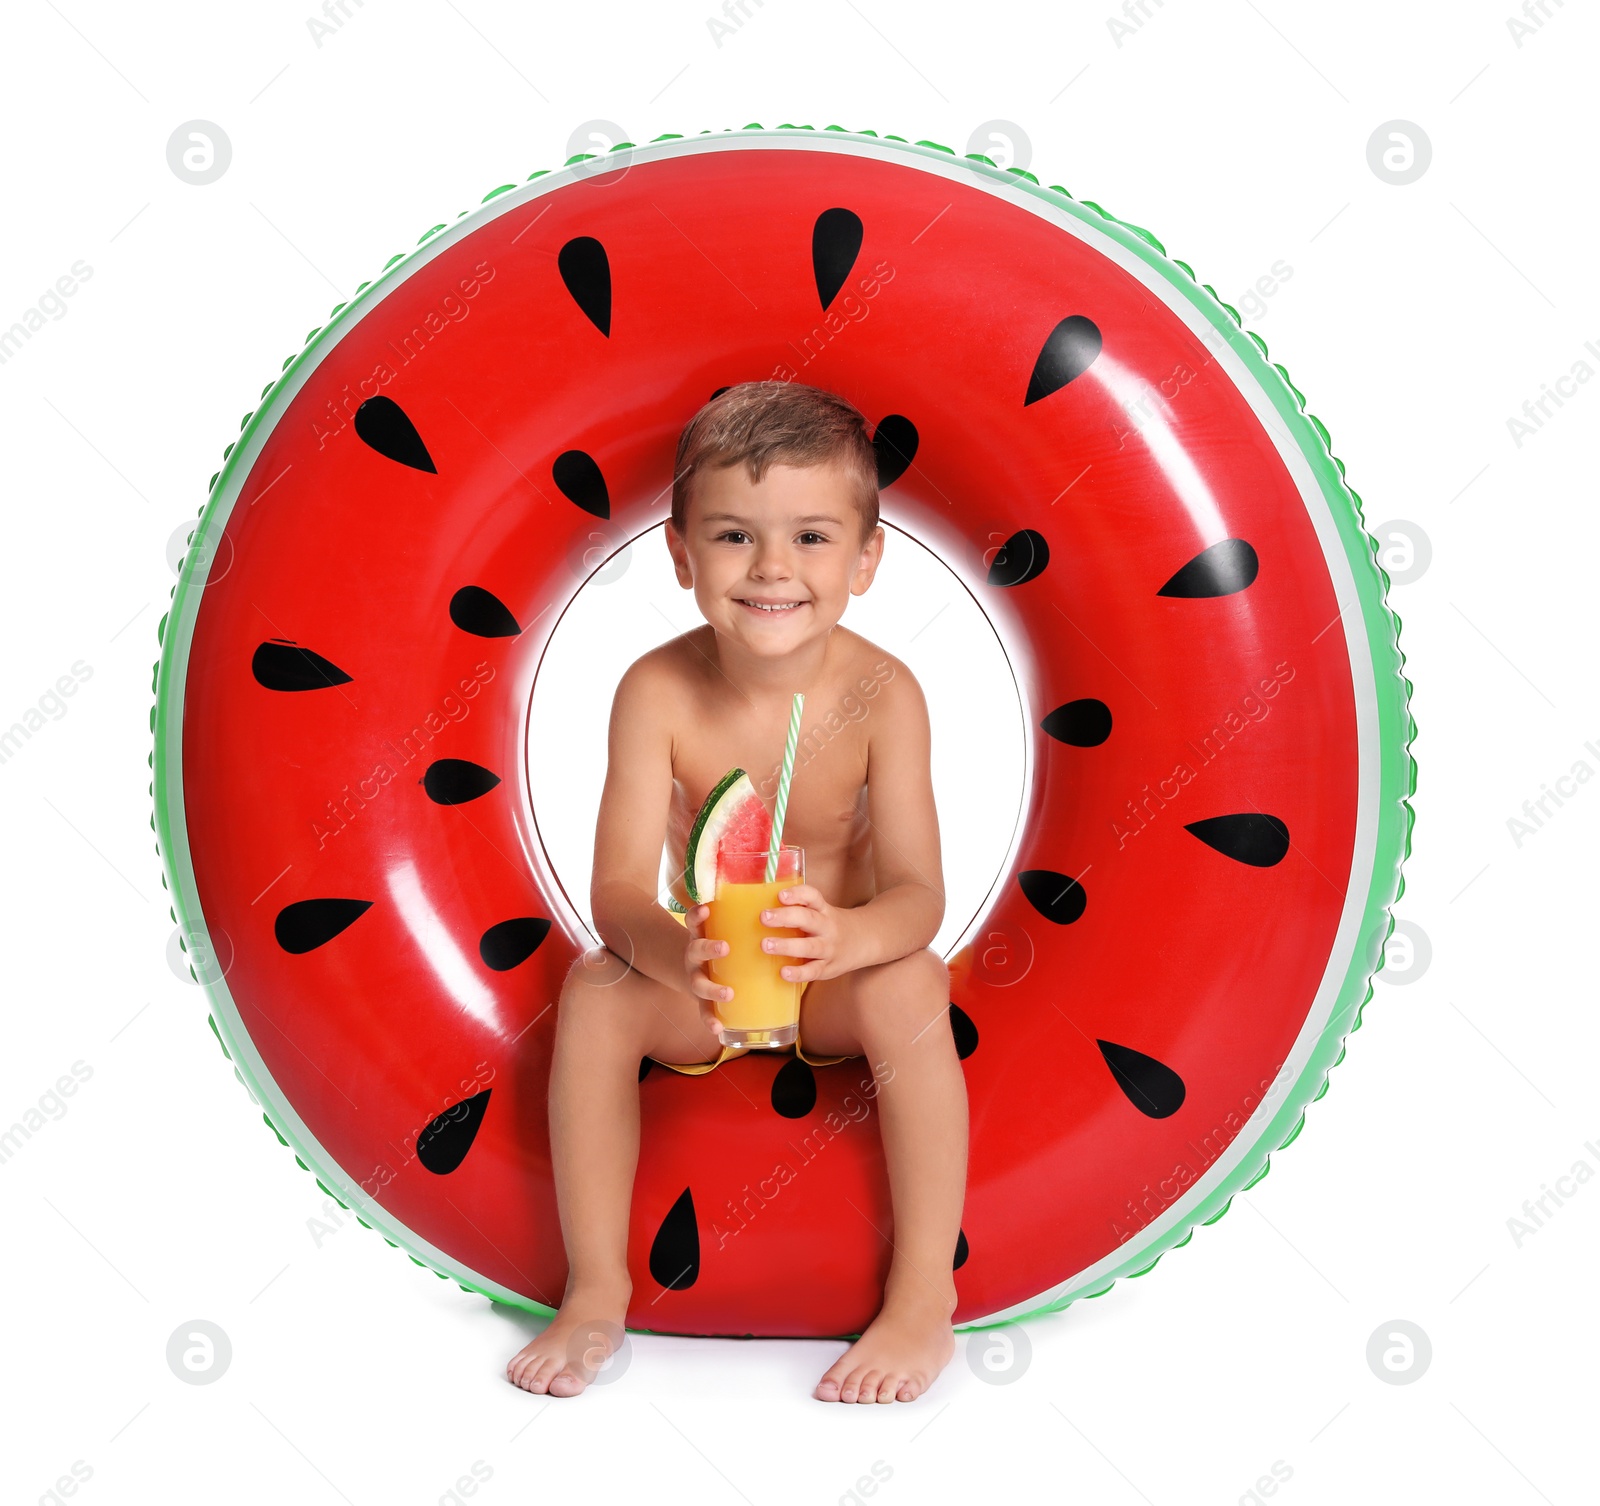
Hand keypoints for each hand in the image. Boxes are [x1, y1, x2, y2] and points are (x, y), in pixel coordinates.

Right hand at [682, 903, 732, 1035]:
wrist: (697, 969)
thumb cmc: (722, 946)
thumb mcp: (725, 930)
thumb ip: (742, 921)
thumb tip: (781, 903)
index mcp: (701, 935)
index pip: (694, 920)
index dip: (698, 914)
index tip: (707, 909)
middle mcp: (694, 955)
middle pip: (695, 949)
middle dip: (708, 948)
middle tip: (725, 947)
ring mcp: (695, 977)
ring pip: (697, 983)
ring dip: (712, 988)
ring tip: (728, 993)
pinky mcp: (700, 999)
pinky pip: (703, 1011)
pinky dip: (709, 1020)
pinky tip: (718, 1029)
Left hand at [759, 884, 855, 982]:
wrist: (865, 940)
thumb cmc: (830, 925)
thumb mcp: (820, 911)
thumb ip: (797, 909)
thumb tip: (755, 907)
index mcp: (823, 910)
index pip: (813, 896)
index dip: (797, 894)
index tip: (780, 895)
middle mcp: (827, 926)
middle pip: (809, 919)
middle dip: (785, 917)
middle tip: (764, 917)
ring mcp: (829, 948)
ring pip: (810, 946)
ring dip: (787, 946)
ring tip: (766, 945)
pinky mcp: (828, 968)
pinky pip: (813, 971)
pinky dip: (799, 973)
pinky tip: (783, 972)